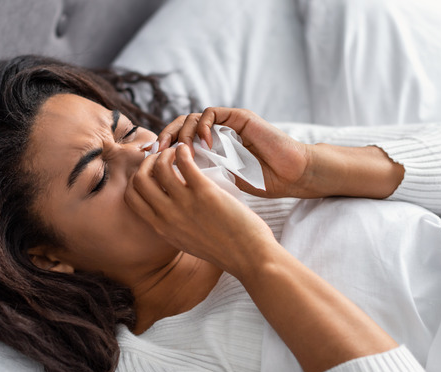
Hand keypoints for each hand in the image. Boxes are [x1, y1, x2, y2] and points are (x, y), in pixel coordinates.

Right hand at [124, 143, 277, 276]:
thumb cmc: (224, 249)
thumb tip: (169, 205)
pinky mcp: (205, 193)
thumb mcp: (187, 241)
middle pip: (139, 179)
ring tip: (180, 151)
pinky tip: (190, 150)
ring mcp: (185, 204)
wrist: (249, 257)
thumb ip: (173, 225)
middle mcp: (168, 216)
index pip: (132, 197)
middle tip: (165, 156)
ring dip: (167, 153)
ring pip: (159, 167)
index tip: (153, 171)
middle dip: (149, 161)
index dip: (138, 178)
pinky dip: (183, 151)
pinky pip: (184, 163)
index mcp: (161, 228)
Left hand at [156, 108, 317, 197]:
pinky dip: (202, 126)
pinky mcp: (238, 117)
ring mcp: (225, 124)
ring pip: (190, 118)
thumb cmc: (261, 183)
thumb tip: (167, 188)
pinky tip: (202, 144)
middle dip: (164, 139)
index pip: (176, 144)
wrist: (290, 176)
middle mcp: (214, 134)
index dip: (161, 154)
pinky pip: (211, 113)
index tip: (150, 168)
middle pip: (178, 127)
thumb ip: (198, 181)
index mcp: (208, 150)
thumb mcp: (220, 187)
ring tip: (178, 151)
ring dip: (181, 132)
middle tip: (155, 155)